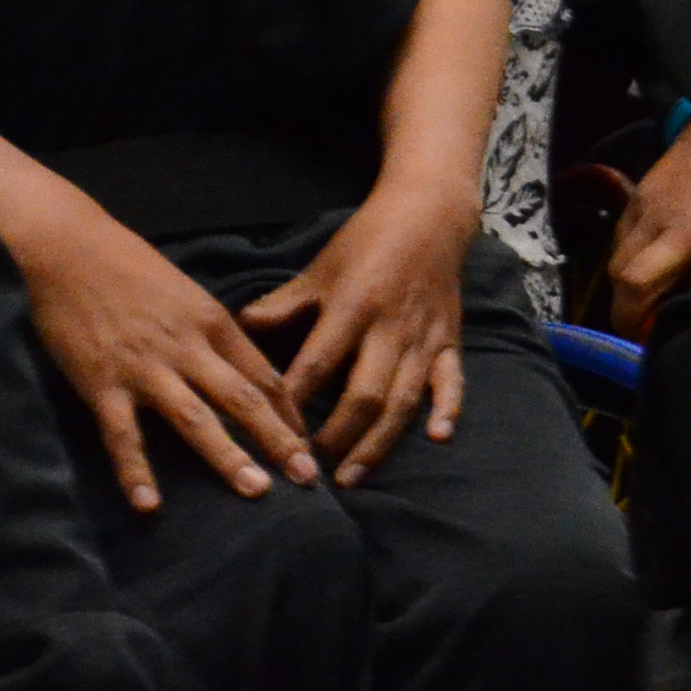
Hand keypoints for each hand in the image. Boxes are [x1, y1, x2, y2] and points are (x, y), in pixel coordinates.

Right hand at [12, 189, 315, 511]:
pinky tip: (149, 506)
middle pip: (244, 400)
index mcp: (214, 322)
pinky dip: (136, 472)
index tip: (307, 443)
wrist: (71, 250)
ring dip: (228, 458)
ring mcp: (146, 368)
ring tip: (256, 491)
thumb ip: (210, 332)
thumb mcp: (186, 293)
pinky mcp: (102, 385)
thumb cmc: (130, 267)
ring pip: (196, 420)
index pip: (264, 375)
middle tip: (307, 478)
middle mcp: (189, 348)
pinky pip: (123, 436)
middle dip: (279, 440)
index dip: (289, 412)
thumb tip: (234, 367)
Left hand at [238, 175, 473, 484]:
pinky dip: (447, 409)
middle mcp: (391, 327)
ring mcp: (425, 337)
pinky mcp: (450, 340)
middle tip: (307, 468)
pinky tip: (437, 438)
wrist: (431, 212)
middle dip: (335, 437)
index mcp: (354, 306)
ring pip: (403, 400)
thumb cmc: (367, 240)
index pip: (317, 365)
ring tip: (349, 477)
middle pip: (364, 394)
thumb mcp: (320, 268)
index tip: (268, 436)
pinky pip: (451, 380)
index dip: (292, 403)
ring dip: (377, 443)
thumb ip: (282, 305)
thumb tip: (238, 334)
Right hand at [604, 115, 690, 337]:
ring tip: (641, 311)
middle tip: (645, 337)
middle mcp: (687, 223)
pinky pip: (617, 246)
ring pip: (619, 268)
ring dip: (625, 297)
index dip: (687, 319)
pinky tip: (640, 274)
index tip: (680, 343)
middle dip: (633, 318)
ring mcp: (655, 210)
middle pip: (637, 282)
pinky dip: (623, 267)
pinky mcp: (636, 200)